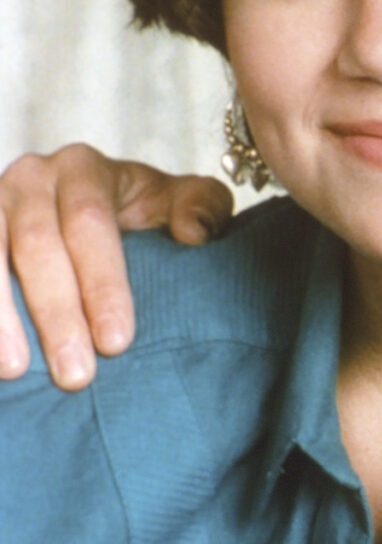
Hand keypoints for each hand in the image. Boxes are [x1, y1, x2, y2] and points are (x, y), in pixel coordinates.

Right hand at [0, 145, 228, 387]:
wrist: (87, 201)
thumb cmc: (137, 213)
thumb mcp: (176, 201)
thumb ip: (202, 207)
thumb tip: (193, 232)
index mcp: (83, 169)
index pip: (90, 223)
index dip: (103, 283)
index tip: (117, 342)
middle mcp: (29, 178)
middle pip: (36, 245)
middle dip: (55, 313)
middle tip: (75, 375)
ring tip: (14, 371)